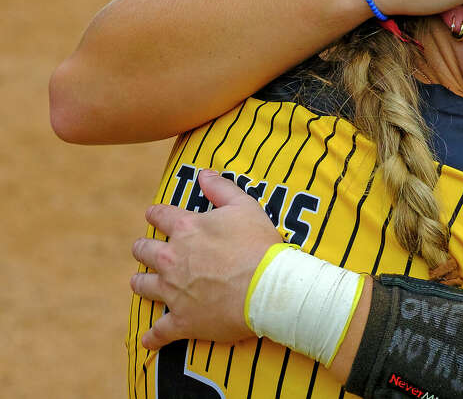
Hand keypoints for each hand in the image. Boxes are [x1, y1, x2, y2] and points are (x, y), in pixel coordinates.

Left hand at [130, 169, 282, 349]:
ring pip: (142, 286)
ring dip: (141, 283)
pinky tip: (149, 340)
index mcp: (186, 229)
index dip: (156, 214)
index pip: (159, 215)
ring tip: (143, 283)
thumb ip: (221, 188)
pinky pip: (158, 332)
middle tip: (147, 250)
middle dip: (143, 248)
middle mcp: (171, 259)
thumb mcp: (246, 207)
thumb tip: (203, 173)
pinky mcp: (181, 321)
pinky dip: (153, 337)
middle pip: (143, 250)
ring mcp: (173, 291)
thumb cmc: (260, 245)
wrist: (269, 287)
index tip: (155, 215)